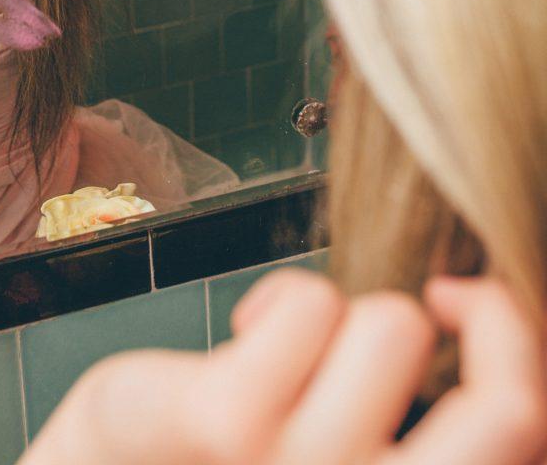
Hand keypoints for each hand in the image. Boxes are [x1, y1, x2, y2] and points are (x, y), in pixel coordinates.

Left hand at [19, 270, 546, 464]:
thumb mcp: (341, 456)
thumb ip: (408, 426)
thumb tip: (474, 322)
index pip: (526, 436)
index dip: (520, 345)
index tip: (471, 305)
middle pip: (508, 411)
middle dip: (490, 324)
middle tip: (437, 298)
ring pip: (388, 327)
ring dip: (342, 315)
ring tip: (293, 348)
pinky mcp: (230, 423)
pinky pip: (307, 303)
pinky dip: (281, 302)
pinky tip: (243, 340)